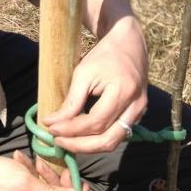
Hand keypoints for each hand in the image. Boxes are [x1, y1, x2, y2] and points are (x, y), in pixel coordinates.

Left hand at [42, 15, 147, 153]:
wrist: (128, 44)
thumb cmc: (104, 55)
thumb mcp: (84, 73)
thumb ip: (72, 101)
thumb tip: (53, 123)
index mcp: (123, 92)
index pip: (95, 122)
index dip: (71, 129)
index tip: (50, 127)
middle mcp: (136, 107)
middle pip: (107, 140)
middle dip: (80, 145)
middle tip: (57, 142)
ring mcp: (140, 112)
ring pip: (114, 141)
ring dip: (88, 146)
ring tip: (66, 142)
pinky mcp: (137, 115)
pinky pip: (118, 134)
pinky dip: (98, 138)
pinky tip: (81, 136)